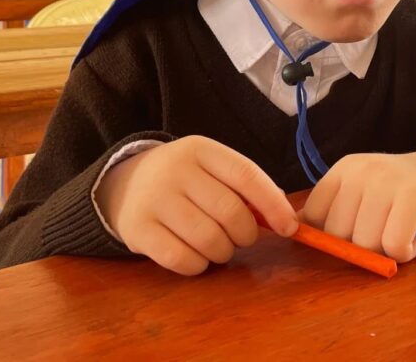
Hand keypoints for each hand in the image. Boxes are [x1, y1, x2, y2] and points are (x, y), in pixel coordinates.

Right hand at [95, 135, 297, 275]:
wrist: (125, 184)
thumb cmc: (184, 180)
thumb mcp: (211, 168)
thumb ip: (245, 186)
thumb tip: (284, 216)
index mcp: (200, 149)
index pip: (246, 174)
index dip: (273, 204)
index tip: (290, 227)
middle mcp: (175, 170)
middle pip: (230, 212)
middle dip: (246, 234)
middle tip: (242, 237)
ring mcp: (154, 200)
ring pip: (209, 239)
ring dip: (224, 252)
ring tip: (219, 246)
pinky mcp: (138, 230)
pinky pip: (182, 259)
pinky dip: (198, 265)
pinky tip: (197, 256)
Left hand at [300, 148, 415, 262]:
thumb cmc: (399, 192)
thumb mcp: (361, 191)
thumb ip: (332, 209)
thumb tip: (294, 231)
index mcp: (343, 170)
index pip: (314, 216)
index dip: (330, 236)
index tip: (355, 232)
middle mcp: (361, 171)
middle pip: (338, 235)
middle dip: (361, 246)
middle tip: (384, 233)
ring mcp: (387, 181)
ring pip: (366, 243)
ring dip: (386, 252)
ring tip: (401, 235)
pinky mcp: (413, 196)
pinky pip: (394, 244)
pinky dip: (404, 253)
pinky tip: (414, 242)